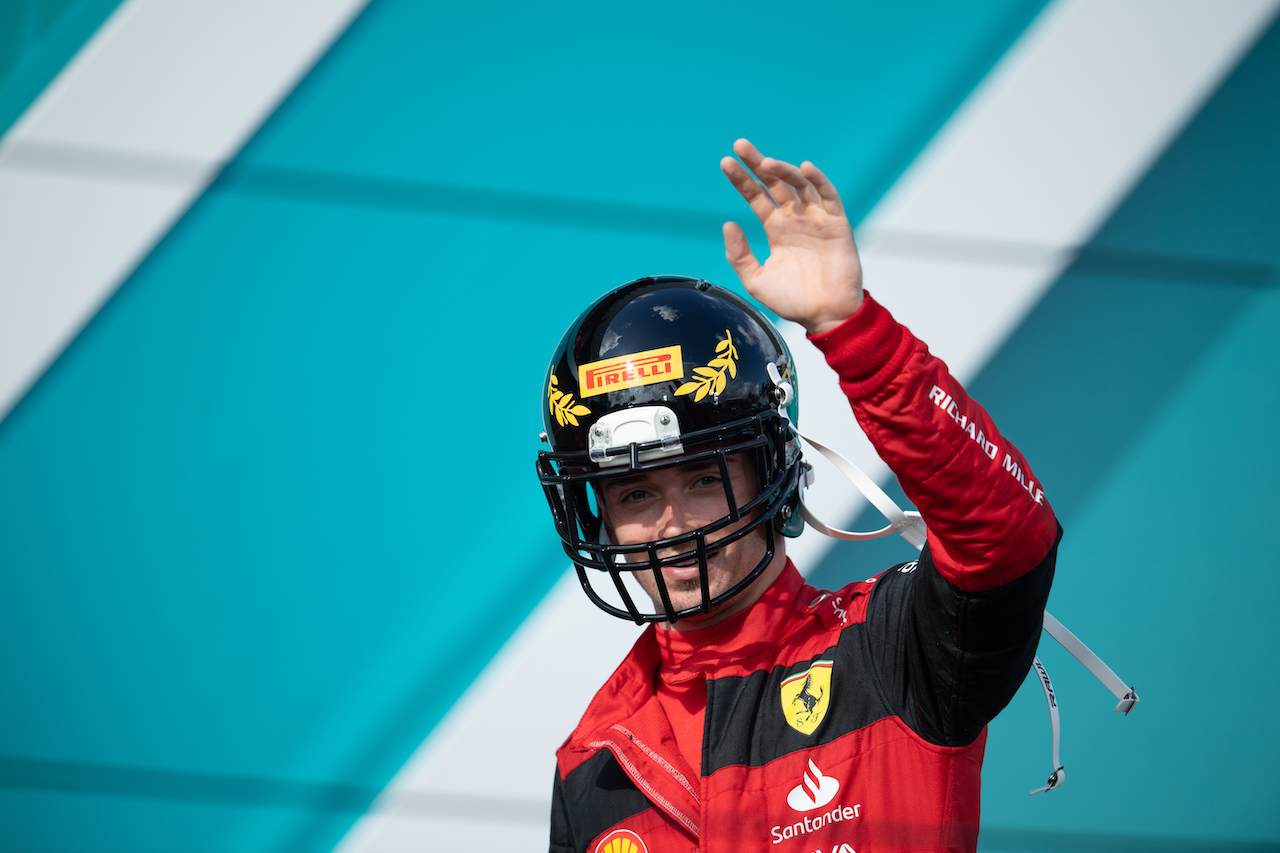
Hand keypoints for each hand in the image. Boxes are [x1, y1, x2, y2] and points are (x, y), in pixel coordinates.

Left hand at [721, 139, 862, 336]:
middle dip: (758, 163)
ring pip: (799, 185)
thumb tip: (728, 223)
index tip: (725, 162)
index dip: (742, 180)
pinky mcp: (837, 224)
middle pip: (775, 183)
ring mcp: (816, 219)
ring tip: (766, 163)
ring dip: (783, 171)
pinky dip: (818, 181)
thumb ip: (739, 254)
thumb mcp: (756, 279)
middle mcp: (795, 219)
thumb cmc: (792, 301)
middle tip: (740, 145)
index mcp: (776, 229)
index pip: (756, 197)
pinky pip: (828, 197)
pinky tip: (803, 169)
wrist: (825, 316)